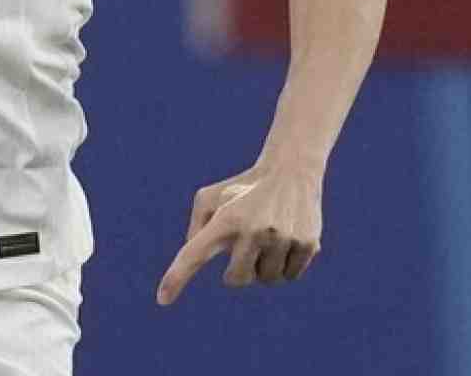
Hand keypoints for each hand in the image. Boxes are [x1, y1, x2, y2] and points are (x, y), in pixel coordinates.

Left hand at [156, 163, 322, 304]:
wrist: (290, 172)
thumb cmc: (241, 189)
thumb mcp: (210, 197)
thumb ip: (197, 228)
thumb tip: (194, 260)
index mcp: (225, 218)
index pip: (195, 253)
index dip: (177, 277)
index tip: (162, 299)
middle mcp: (254, 229)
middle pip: (237, 279)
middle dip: (236, 273)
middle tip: (243, 249)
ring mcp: (283, 238)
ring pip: (267, 279)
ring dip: (264, 267)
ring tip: (268, 238)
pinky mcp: (308, 244)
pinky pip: (290, 275)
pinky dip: (285, 265)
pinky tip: (287, 239)